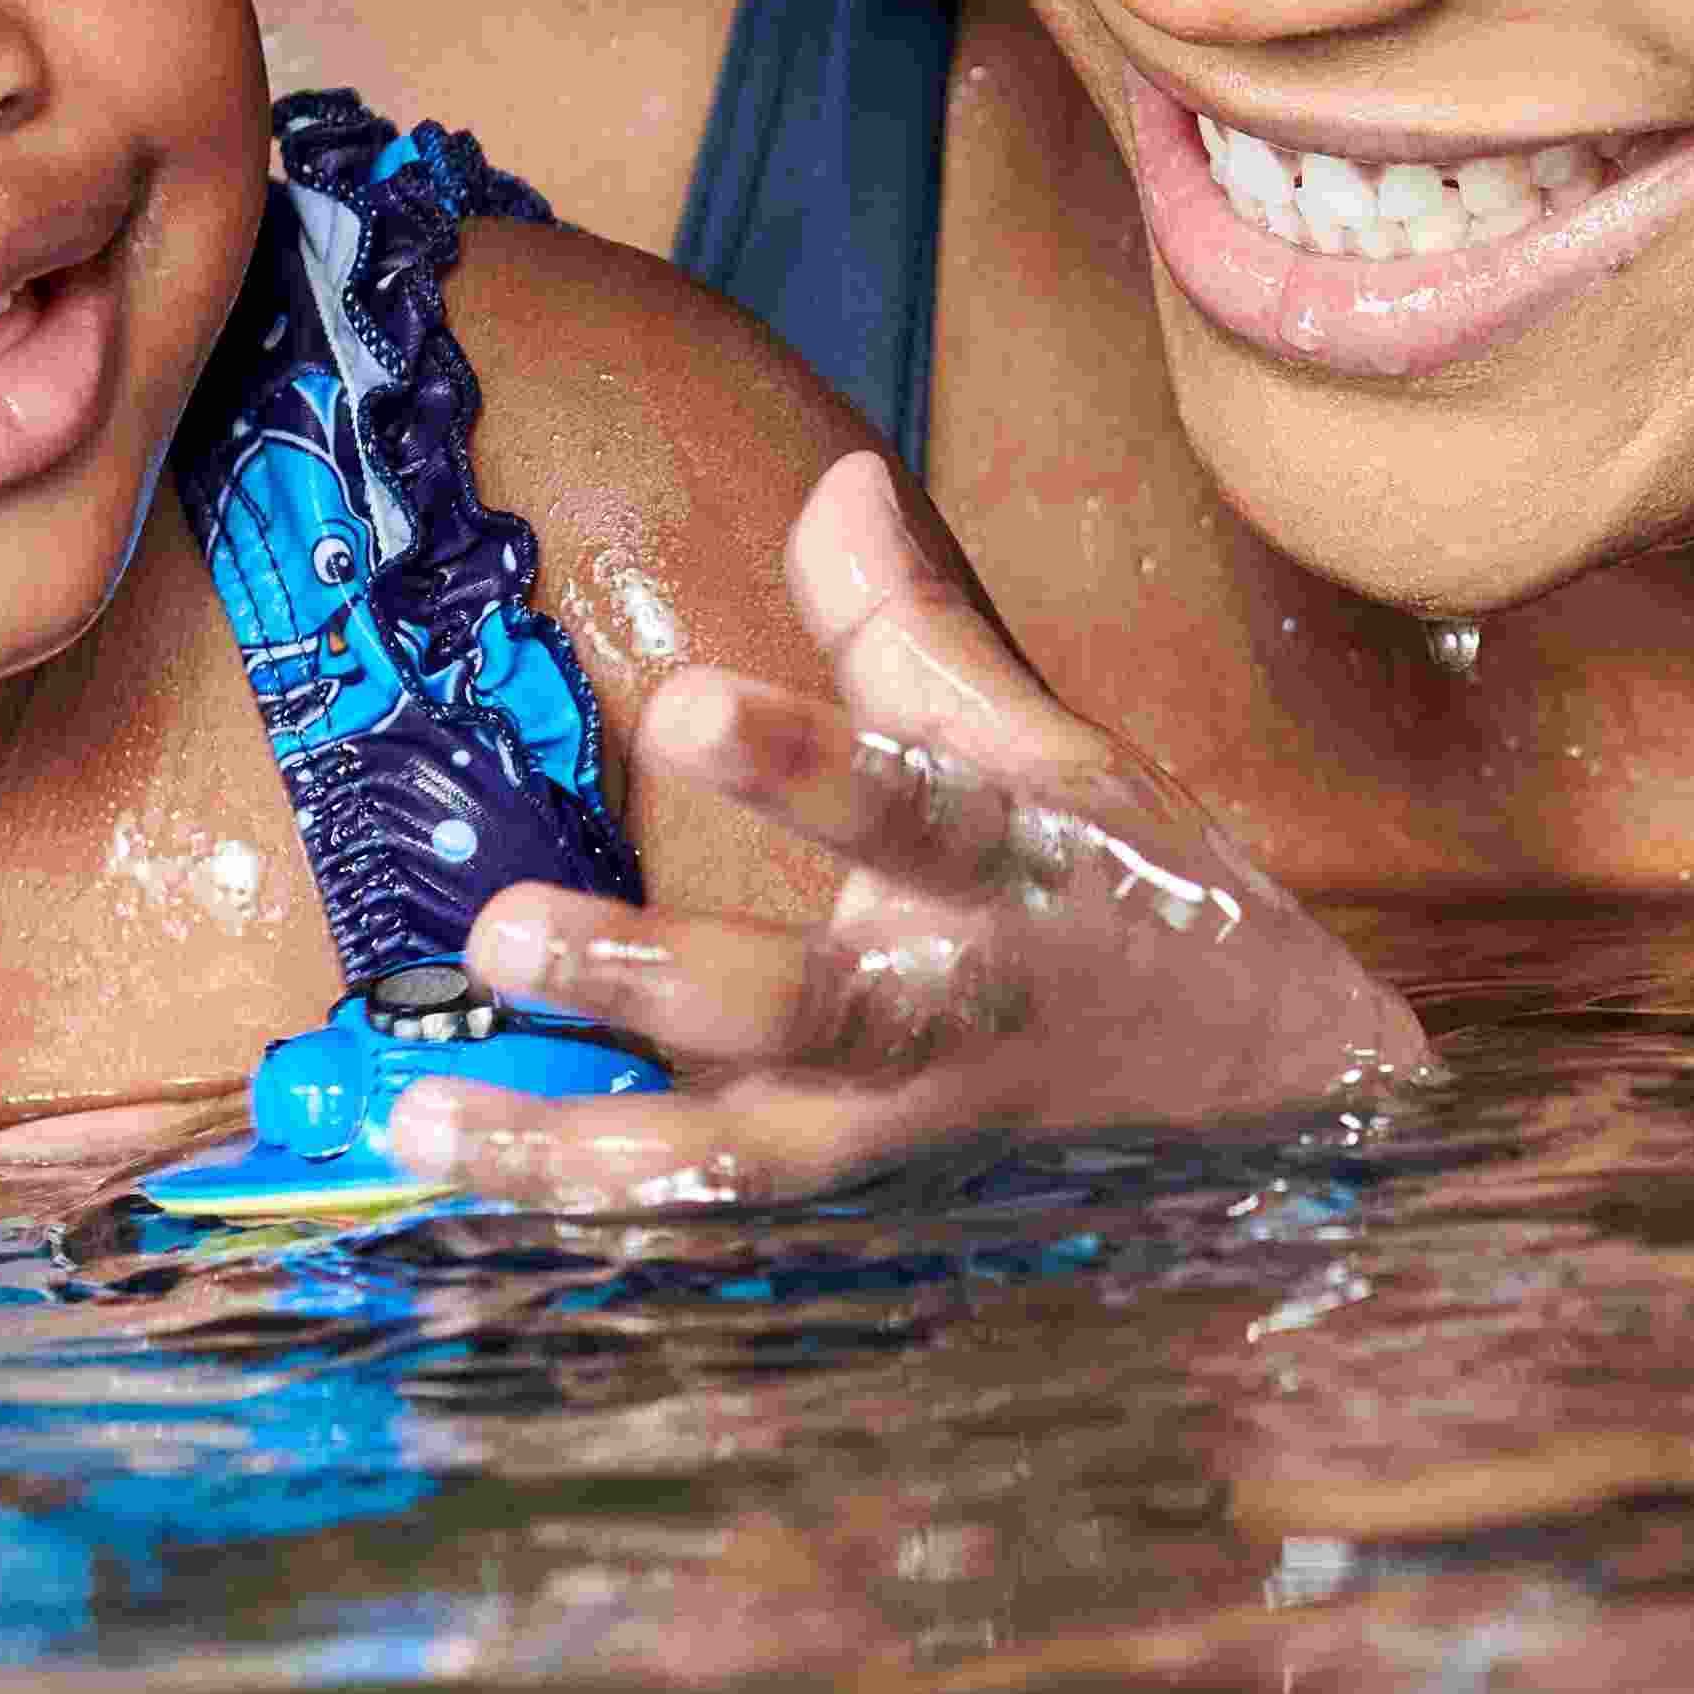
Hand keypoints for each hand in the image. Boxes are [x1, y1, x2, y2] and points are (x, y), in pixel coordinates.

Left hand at [408, 453, 1426, 1207]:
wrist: (1268, 1090)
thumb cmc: (1126, 891)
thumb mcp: (1053, 748)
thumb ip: (912, 626)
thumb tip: (834, 480)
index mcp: (1005, 867)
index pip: (907, 805)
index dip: (801, 764)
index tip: (685, 706)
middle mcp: (949, 1009)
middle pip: (801, 1011)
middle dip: (651, 976)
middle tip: (499, 936)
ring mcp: (900, 1127)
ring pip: (737, 1155)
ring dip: (577, 1147)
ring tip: (425, 1119)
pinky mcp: (859, 1200)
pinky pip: (713, 1213)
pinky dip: (594, 1209)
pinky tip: (459, 1186)